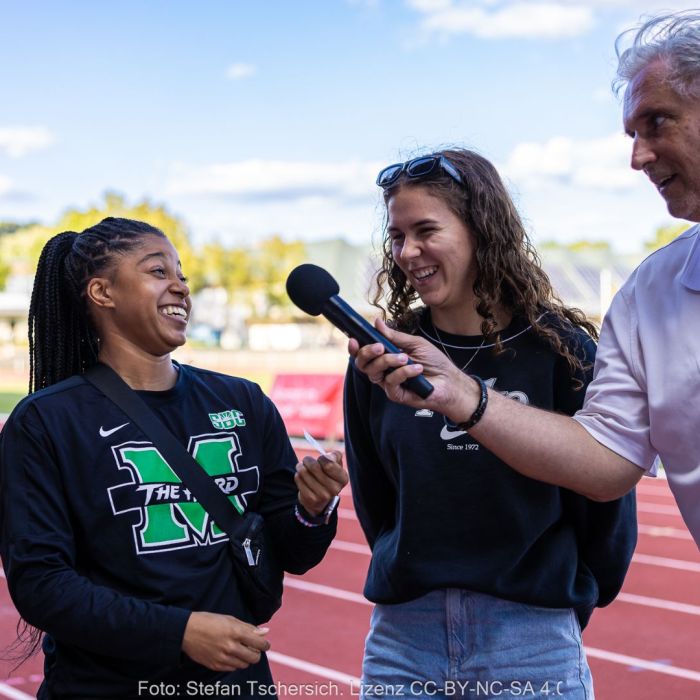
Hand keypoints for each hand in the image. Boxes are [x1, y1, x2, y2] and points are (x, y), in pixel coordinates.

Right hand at [182, 611, 269, 670]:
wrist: (186, 631)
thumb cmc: (209, 621)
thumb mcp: (230, 619)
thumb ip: (248, 627)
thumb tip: (265, 632)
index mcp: (235, 632)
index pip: (259, 643)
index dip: (265, 644)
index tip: (265, 644)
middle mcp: (230, 646)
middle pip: (254, 657)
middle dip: (256, 653)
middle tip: (253, 648)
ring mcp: (222, 658)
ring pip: (244, 665)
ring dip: (246, 659)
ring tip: (240, 650)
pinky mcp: (215, 665)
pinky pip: (233, 668)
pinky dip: (235, 663)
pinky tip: (231, 655)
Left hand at [294, 451, 347, 515]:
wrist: (321, 498)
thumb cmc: (328, 476)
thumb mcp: (336, 465)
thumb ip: (335, 456)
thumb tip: (329, 457)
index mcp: (343, 478)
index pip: (329, 463)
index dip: (322, 458)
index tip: (320, 459)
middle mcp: (335, 489)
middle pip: (314, 467)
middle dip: (308, 460)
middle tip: (306, 460)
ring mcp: (322, 496)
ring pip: (304, 472)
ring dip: (300, 467)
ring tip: (302, 467)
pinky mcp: (310, 499)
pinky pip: (298, 479)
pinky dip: (297, 475)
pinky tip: (301, 477)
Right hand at [348, 318, 478, 421]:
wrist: (450, 380)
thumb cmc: (434, 362)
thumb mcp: (414, 343)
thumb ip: (394, 336)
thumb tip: (377, 322)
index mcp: (385, 358)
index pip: (363, 354)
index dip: (355, 348)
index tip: (354, 339)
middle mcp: (383, 371)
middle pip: (362, 364)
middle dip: (367, 352)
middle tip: (380, 346)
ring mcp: (388, 384)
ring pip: (374, 373)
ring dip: (388, 361)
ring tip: (405, 357)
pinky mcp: (396, 395)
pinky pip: (391, 382)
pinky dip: (403, 373)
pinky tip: (417, 368)